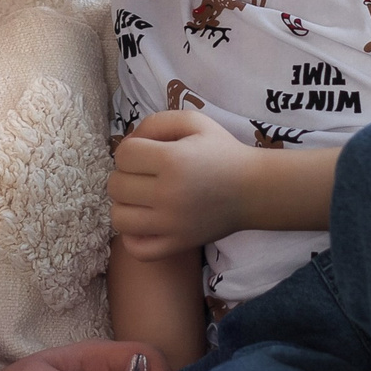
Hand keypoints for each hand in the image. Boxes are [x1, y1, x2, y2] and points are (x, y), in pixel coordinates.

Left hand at [110, 110, 256, 257]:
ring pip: (119, 218)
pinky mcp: (178, 244)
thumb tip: (128, 142)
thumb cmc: (222, 152)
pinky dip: (132, 237)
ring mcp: (172, 224)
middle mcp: (169, 194)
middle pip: (116, 186)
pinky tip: (144, 222)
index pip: (123, 155)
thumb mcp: (194, 122)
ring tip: (141, 198)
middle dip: (125, 175)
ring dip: (124, 205)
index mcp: (172, 160)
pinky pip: (136, 249)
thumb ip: (156, 122)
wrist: (254, 189)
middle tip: (145, 175)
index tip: (147, 152)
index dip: (130, 149)